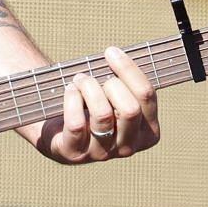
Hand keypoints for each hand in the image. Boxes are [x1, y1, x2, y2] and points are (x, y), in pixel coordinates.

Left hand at [36, 47, 160, 164]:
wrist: (59, 131)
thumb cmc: (93, 105)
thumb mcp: (115, 94)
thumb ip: (124, 80)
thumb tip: (116, 55)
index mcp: (148, 132)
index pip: (147, 96)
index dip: (128, 69)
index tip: (111, 52)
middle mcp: (129, 147)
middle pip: (129, 108)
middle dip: (110, 84)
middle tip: (92, 76)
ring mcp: (102, 154)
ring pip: (102, 115)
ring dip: (89, 89)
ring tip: (79, 80)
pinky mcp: (75, 154)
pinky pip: (77, 124)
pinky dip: (71, 100)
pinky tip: (69, 90)